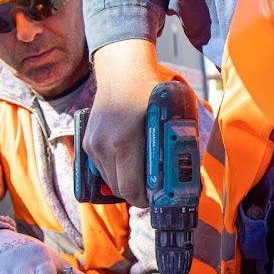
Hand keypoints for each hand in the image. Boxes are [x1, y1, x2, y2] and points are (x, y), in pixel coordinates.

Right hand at [86, 39, 161, 206]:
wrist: (122, 73)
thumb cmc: (150, 94)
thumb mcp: (166, 120)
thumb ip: (172, 148)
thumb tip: (185, 174)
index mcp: (124, 143)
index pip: (131, 189)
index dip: (146, 200)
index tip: (157, 198)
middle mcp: (103, 146)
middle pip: (120, 189)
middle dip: (137, 193)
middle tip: (153, 190)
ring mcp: (92, 145)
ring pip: (109, 181)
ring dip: (125, 183)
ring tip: (141, 175)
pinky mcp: (88, 143)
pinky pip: (102, 168)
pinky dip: (115, 171)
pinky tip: (128, 163)